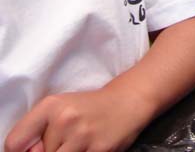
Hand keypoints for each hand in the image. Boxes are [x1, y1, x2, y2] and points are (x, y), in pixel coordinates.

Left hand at [5, 88, 144, 151]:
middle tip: (66, 142)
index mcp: (50, 105)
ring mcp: (82, 136)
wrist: (127, 101)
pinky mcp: (98, 150)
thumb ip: (37, 131)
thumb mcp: (60, 109)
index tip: (35, 150)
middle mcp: (64, 118)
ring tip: (78, 146)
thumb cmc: (89, 108)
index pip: (14, 143)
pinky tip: (89, 148)